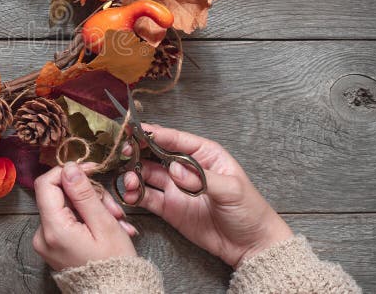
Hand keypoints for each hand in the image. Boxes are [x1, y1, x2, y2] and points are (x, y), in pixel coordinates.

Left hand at [33, 161, 136, 270]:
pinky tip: (108, 227)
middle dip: (89, 195)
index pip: (46, 184)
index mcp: (53, 229)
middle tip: (114, 208)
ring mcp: (46, 241)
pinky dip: (88, 219)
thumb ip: (84, 193)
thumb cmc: (114, 264)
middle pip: (60, 195)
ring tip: (117, 221)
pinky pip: (67, 220)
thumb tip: (69, 167)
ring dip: (93, 208)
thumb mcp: (104, 224)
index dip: (67, 171)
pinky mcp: (53, 245)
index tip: (89, 170)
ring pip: (67, 206)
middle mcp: (43, 235)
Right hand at [123, 124, 292, 267]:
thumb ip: (202, 178)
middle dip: (137, 151)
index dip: (154, 133)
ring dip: (134, 174)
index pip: (174, 139)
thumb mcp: (231, 190)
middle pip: (154, 153)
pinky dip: (135, 195)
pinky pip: (147, 197)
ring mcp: (175, 187)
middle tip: (125, 153)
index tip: (134, 130)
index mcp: (203, 154)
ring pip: (146, 174)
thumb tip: (175, 169)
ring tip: (131, 182)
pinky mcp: (168, 208)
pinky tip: (131, 196)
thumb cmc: (249, 211)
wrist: (250, 246)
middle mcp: (185, 167)